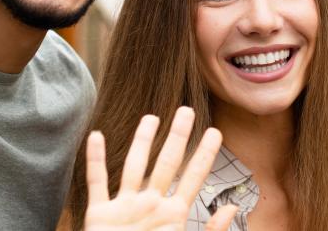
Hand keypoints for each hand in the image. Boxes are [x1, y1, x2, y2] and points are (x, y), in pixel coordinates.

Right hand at [84, 106, 236, 230]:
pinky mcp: (99, 216)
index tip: (216, 132)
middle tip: (188, 110)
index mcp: (173, 215)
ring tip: (151, 117)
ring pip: (134, 167)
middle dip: (177, 137)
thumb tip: (232, 208)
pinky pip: (97, 183)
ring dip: (141, 142)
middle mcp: (150, 206)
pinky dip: (95, 160)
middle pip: (166, 164)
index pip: (194, 178)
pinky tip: (97, 136)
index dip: (205, 155)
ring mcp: (124, 208)